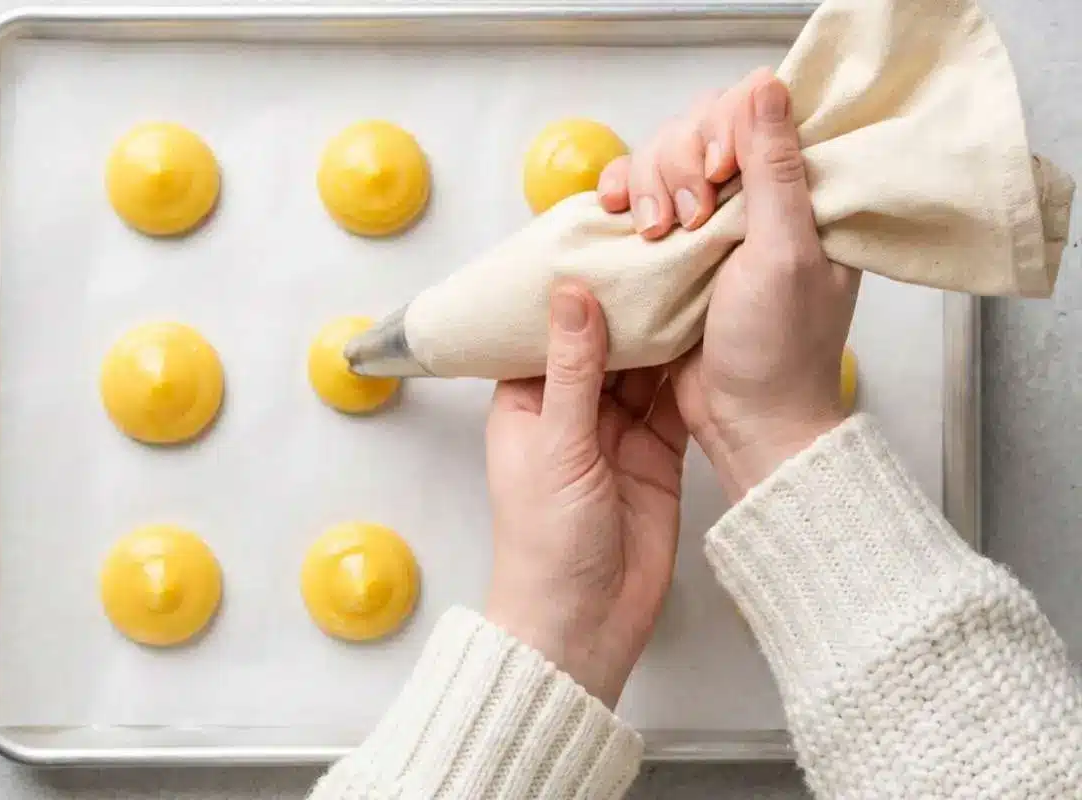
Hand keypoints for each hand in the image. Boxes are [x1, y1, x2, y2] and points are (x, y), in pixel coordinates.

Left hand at [485, 281, 687, 707]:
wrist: (584, 624)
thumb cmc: (546, 547)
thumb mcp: (558, 446)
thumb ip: (572, 369)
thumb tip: (570, 292)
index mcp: (527, 402)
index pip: (548, 326)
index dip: (574, 285)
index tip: (602, 238)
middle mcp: (571, 409)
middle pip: (602, 339)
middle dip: (629, 301)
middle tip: (663, 246)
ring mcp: (616, 430)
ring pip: (643, 365)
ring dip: (664, 330)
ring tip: (692, 275)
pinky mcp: (655, 453)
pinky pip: (674, 399)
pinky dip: (691, 371)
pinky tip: (710, 331)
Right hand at [598, 71, 858, 498]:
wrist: (745, 420)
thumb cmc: (779, 349)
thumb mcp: (785, 253)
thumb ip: (775, 169)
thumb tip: (766, 86)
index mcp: (801, 191)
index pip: (755, 114)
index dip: (724, 129)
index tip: (717, 172)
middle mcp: (756, 198)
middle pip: (698, 130)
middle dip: (678, 164)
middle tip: (688, 218)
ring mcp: (710, 223)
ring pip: (662, 160)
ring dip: (647, 184)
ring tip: (655, 233)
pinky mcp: (672, 249)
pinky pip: (638, 198)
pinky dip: (622, 198)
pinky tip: (618, 214)